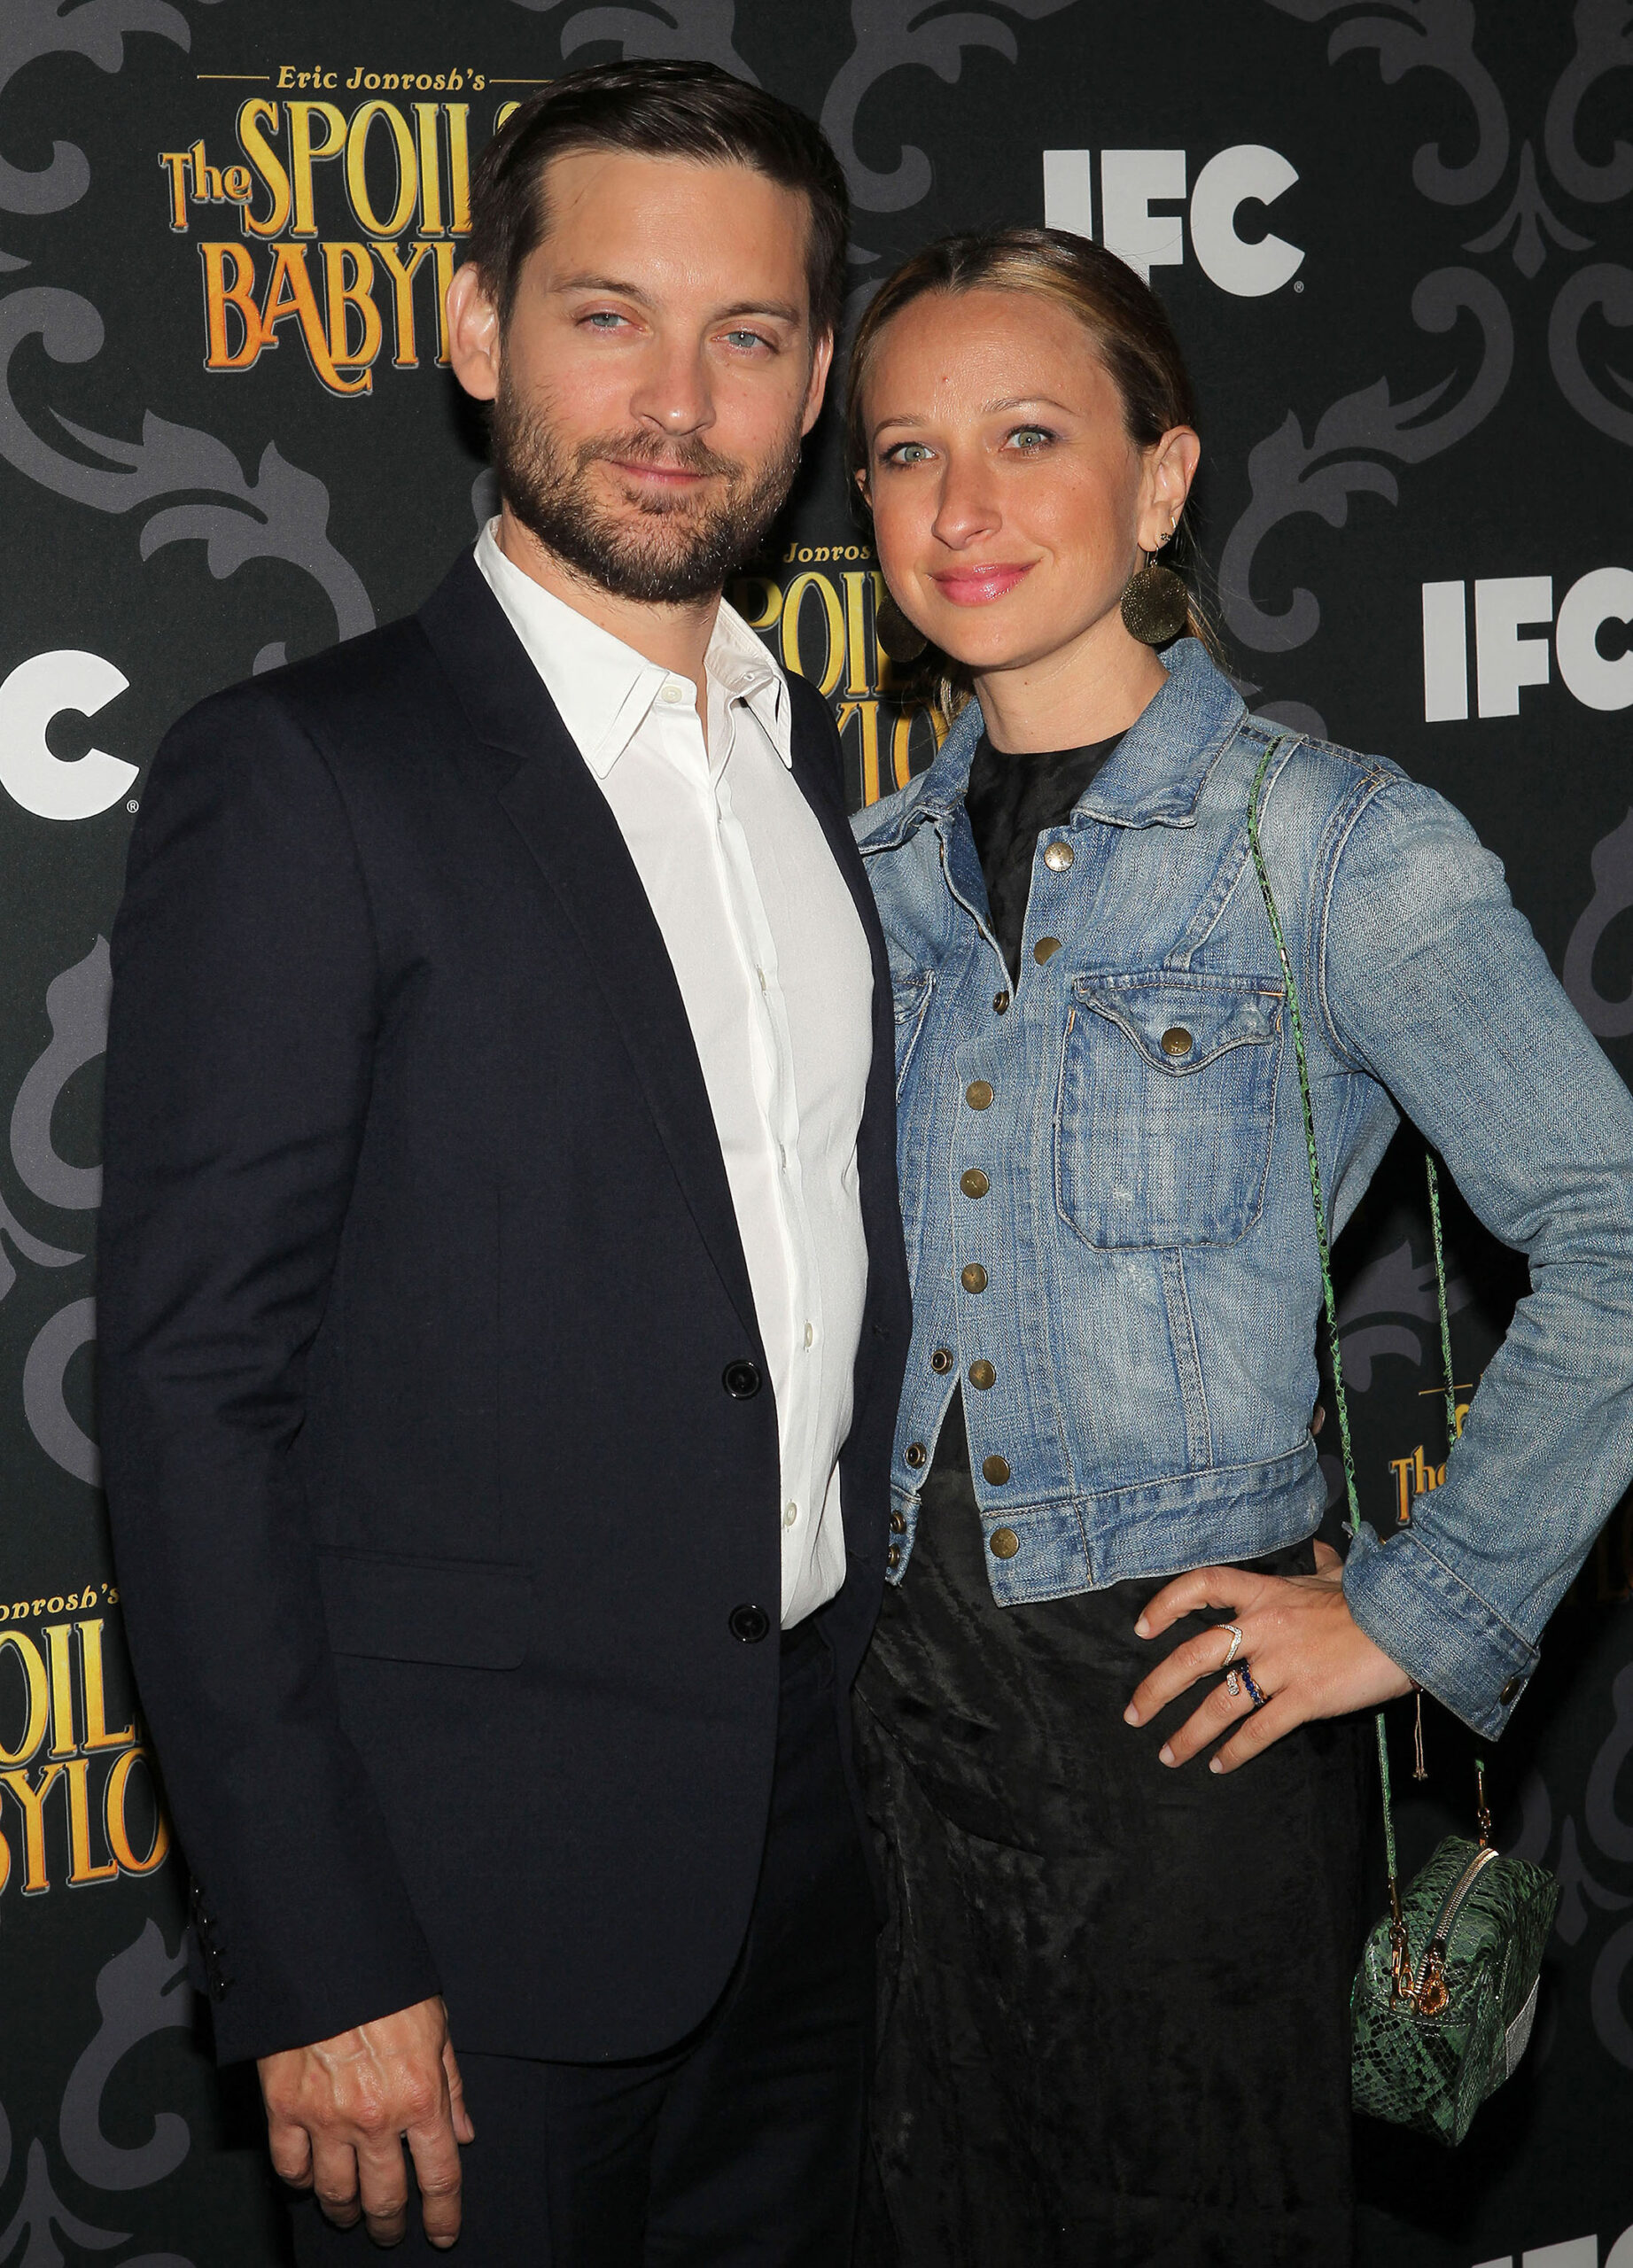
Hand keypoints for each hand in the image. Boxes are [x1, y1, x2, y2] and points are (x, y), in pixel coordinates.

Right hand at [259, 1995, 473, 2248]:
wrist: (326, 1954)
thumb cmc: (386, 1983)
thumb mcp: (436, 2024)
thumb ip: (451, 2084)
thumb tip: (462, 2133)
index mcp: (420, 2096)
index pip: (439, 2176)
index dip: (444, 2214)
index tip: (443, 2232)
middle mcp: (375, 2118)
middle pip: (385, 2197)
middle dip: (390, 2223)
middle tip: (391, 2229)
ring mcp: (326, 2118)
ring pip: (336, 2193)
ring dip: (347, 2211)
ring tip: (351, 2214)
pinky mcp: (284, 2109)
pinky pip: (291, 2166)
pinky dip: (301, 2180)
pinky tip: (310, 2179)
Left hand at [1123, 1547, 1410, 1773]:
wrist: (1410, 1626)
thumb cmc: (1371, 1601)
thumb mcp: (1336, 1574)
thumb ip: (1318, 1565)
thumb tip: (1318, 1550)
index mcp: (1265, 1592)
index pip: (1201, 1585)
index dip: (1166, 1605)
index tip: (1142, 1628)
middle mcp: (1264, 1627)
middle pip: (1194, 1656)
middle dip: (1157, 1689)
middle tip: (1134, 1713)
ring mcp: (1282, 1665)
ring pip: (1220, 1703)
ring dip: (1189, 1734)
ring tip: (1168, 1754)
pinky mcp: (1305, 1698)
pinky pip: (1259, 1730)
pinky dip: (1236, 1751)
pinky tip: (1220, 1764)